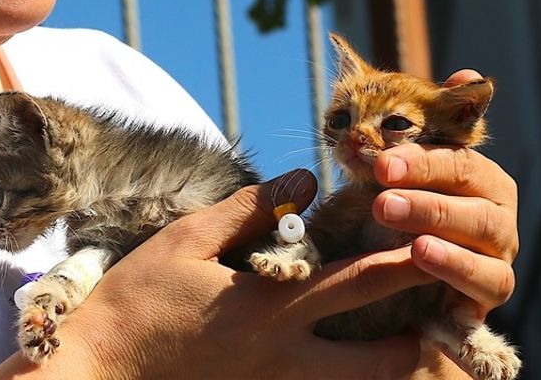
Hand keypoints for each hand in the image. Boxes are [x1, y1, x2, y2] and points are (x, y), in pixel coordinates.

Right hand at [19, 170, 439, 379]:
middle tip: (442, 312)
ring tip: (407, 340)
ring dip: (387, 366)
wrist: (98, 372)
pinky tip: (347, 361)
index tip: (441, 243)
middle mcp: (285, 358)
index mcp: (271, 307)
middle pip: (381, 359)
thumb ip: (249, 209)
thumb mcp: (186, 240)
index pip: (360, 283)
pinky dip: (343, 379)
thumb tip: (304, 181)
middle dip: (421, 337)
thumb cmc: (136, 298)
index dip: (408, 262)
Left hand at [371, 69, 519, 319]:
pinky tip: (426, 266)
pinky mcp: (494, 289)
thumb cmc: (401, 210)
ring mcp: (501, 249)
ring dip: (442, 232)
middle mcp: (496, 207)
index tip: (381, 164)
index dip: (422, 161)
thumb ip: (421, 126)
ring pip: (485, 234)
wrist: (399, 275)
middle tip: (381, 200)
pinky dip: (459, 271)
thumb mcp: (397, 170)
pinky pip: (489, 281)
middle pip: (473, 194)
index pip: (459, 158)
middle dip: (428, 197)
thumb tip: (468, 74)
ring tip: (408, 237)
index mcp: (477, 173)